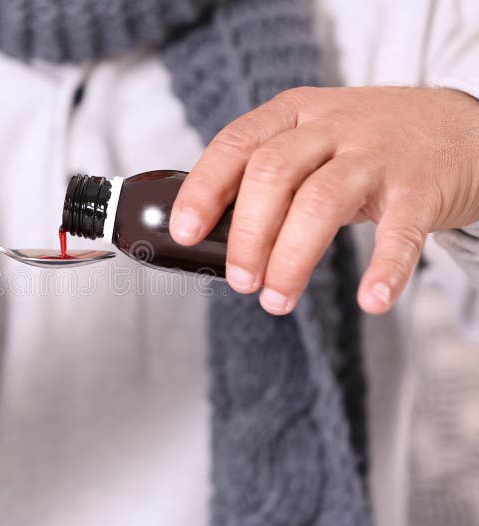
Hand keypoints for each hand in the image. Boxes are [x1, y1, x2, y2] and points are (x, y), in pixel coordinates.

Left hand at [170, 87, 478, 314]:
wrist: (460, 127)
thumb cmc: (366, 144)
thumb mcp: (311, 139)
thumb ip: (267, 175)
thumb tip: (212, 234)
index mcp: (292, 114)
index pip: (236, 144)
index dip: (204, 188)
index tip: (185, 233)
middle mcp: (331, 126)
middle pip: (273, 174)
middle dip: (248, 234)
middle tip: (240, 282)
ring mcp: (377, 154)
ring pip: (322, 201)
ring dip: (292, 258)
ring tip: (276, 300)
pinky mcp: (421, 187)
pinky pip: (401, 231)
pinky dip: (385, 268)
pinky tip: (370, 300)